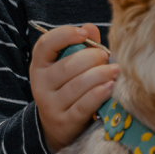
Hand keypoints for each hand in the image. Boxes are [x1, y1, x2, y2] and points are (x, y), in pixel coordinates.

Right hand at [30, 24, 117, 152]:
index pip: (45, 45)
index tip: (84, 34)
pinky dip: (98, 95)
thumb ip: (81, 47)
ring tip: (115, 70)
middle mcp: (41, 84)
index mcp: (40, 65)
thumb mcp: (69, 67)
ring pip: (77, 86)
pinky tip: (110, 87)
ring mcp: (51, 105)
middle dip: (90, 58)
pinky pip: (83, 105)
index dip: (64, 35)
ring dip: (99, 75)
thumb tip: (90, 27)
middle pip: (66, 66)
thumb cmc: (68, 87)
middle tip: (105, 56)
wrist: (58, 126)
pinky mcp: (65, 121)